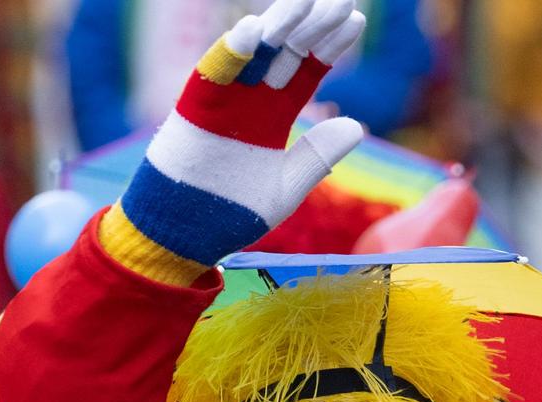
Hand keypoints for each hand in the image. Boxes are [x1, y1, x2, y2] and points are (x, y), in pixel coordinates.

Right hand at [117, 0, 365, 265]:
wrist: (184, 237)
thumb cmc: (233, 213)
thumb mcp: (286, 187)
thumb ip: (318, 156)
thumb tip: (358, 126)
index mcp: (275, 113)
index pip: (308, 68)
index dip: (331, 45)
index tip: (355, 21)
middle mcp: (252, 98)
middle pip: (287, 50)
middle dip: (313, 24)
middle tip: (342, 0)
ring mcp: (224, 100)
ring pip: (254, 51)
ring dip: (278, 26)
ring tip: (305, 4)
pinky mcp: (194, 109)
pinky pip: (212, 74)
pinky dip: (230, 52)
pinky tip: (255, 31)